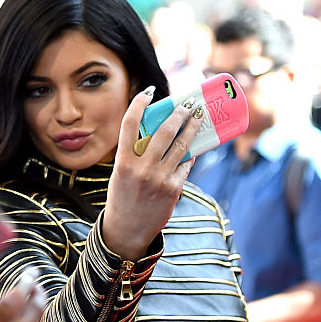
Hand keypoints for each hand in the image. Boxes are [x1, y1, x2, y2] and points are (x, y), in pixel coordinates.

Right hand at [101, 87, 201, 258]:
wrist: (127, 230)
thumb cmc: (123, 198)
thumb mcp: (121, 173)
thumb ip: (135, 153)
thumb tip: (159, 130)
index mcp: (122, 161)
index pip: (129, 124)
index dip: (140, 103)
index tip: (148, 92)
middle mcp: (141, 168)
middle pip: (164, 130)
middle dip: (179, 113)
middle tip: (188, 104)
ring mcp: (159, 178)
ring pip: (181, 144)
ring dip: (193, 127)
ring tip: (199, 116)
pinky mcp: (173, 188)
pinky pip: (186, 164)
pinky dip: (190, 153)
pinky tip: (194, 145)